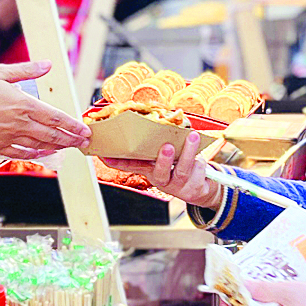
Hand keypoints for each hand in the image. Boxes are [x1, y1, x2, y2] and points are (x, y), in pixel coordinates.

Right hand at [0, 62, 89, 158]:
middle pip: (52, 134)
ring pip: (40, 145)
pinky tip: (44, 153)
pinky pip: (22, 153)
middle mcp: (19, 123)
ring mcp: (9, 137)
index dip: (73, 125)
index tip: (85, 129)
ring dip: (58, 147)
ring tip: (70, 147)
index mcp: (22, 104)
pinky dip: (36, 155)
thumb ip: (26, 70)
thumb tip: (47, 64)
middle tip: (85, 142)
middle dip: (71, 139)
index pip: (55, 117)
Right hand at [99, 129, 222, 206]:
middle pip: (159, 172)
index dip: (116, 162)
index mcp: (150, 169)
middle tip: (167, 146)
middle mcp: (160, 179)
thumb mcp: (168, 153)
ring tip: (192, 137)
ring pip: (182, 171)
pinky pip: (197, 173)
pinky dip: (200, 162)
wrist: (200, 187)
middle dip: (163, 160)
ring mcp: (176, 185)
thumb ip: (160, 140)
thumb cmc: (180, 164)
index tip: (104, 155)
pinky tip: (201, 156)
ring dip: (188, 153)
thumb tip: (155, 116)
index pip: (131, 166)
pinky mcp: (192, 188)